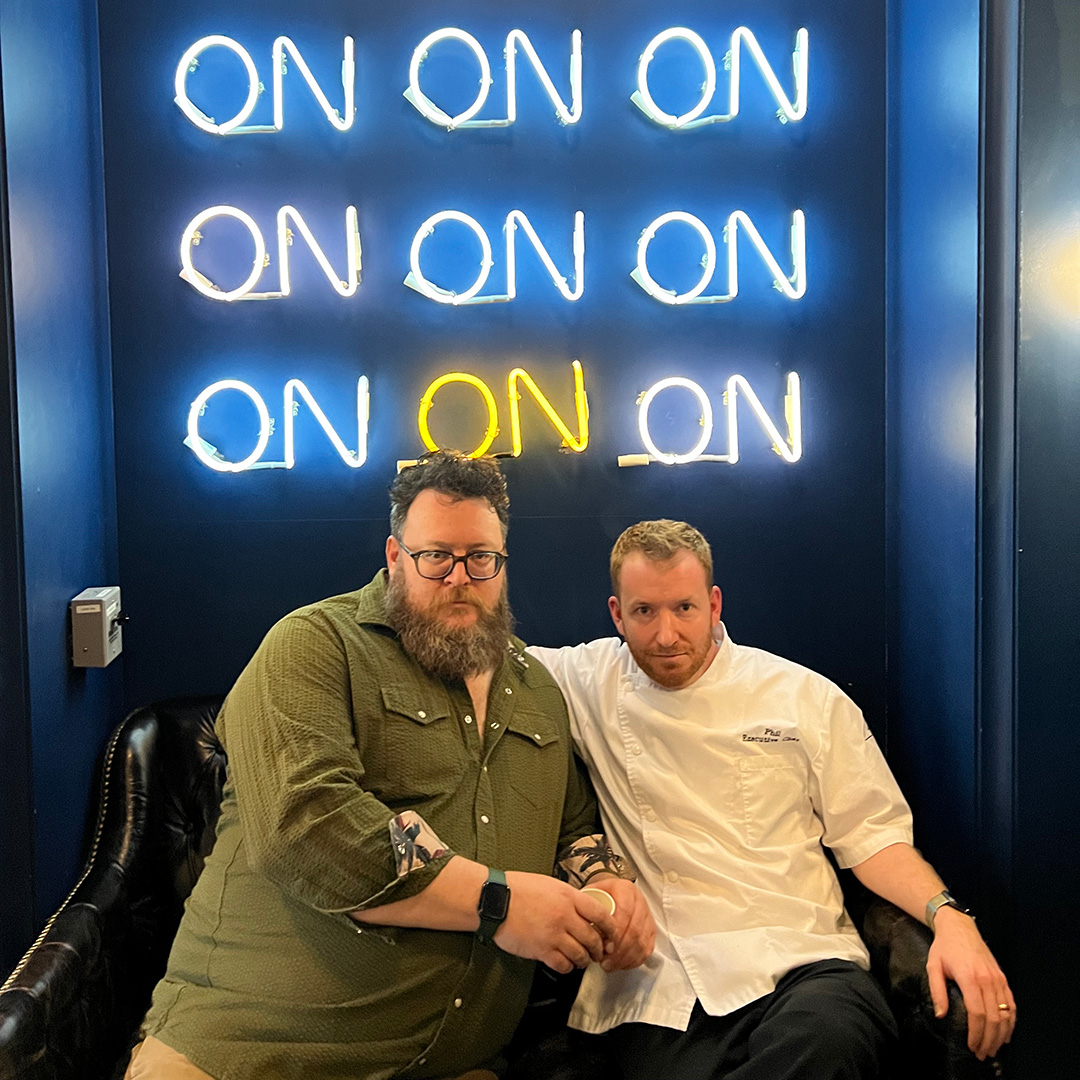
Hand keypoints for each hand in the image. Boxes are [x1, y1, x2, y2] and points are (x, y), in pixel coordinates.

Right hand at [493, 872, 617, 973]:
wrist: (495, 900)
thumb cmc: (518, 888)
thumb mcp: (549, 884)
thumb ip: (567, 897)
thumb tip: (580, 907)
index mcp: (569, 897)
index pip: (600, 914)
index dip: (610, 928)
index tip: (612, 934)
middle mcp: (565, 916)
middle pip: (593, 938)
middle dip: (599, 948)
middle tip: (599, 952)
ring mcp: (554, 935)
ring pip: (580, 954)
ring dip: (584, 960)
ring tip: (583, 960)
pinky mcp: (541, 950)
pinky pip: (563, 965)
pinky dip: (567, 967)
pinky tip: (565, 963)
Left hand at [585, 877, 654, 970]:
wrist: (611, 895)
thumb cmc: (599, 896)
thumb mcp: (591, 894)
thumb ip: (587, 908)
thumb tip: (581, 928)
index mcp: (625, 889)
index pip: (625, 911)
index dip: (615, 931)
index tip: (603, 945)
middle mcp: (639, 901)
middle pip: (634, 929)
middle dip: (619, 950)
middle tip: (605, 961)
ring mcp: (647, 916)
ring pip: (642, 941)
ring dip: (625, 958)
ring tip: (610, 965)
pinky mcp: (651, 930)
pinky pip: (647, 948)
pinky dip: (634, 960)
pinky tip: (621, 964)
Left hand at [927, 907, 1015, 1059]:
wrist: (959, 927)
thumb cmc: (944, 947)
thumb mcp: (933, 966)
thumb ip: (937, 991)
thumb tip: (940, 1015)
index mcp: (969, 978)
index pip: (977, 1013)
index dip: (976, 1034)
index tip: (971, 1046)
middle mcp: (987, 980)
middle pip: (993, 1018)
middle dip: (989, 1040)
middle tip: (982, 1054)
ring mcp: (998, 979)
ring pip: (1005, 1014)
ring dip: (1001, 1035)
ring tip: (992, 1049)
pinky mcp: (1003, 978)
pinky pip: (1011, 1004)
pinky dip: (1011, 1022)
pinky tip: (1005, 1033)